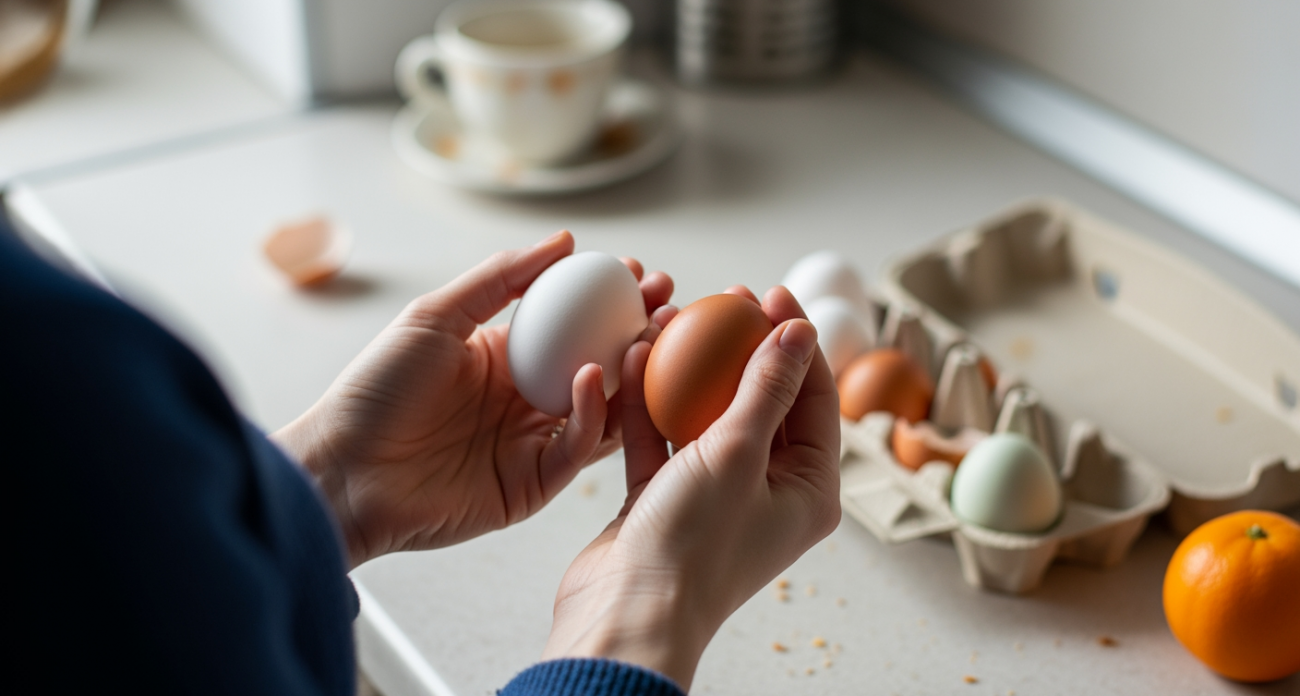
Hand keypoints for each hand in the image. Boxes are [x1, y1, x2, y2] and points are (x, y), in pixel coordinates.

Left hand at [271, 231, 674, 567]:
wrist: (343, 471)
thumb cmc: (375, 391)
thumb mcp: (436, 316)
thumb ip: (501, 279)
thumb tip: (564, 240)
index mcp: (504, 358)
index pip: (573, 324)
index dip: (611, 298)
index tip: (641, 272)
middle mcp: (525, 400)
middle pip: (599, 364)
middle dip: (640, 333)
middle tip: (669, 303)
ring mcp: (532, 444)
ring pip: (601, 408)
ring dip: (633, 374)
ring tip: (654, 336)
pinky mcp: (532, 486)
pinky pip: (577, 449)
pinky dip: (591, 414)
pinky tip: (590, 376)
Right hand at [541, 285, 840, 690]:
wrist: (623, 613)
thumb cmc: (693, 546)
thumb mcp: (738, 453)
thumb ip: (767, 388)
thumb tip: (799, 331)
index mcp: (808, 491)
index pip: (814, 399)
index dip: (795, 341)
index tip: (770, 295)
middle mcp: (767, 493)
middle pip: (760, 402)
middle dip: (740, 348)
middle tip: (725, 299)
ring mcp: (714, 496)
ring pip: (706, 417)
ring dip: (688, 371)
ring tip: (674, 318)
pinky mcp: (665, 500)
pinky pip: (663, 440)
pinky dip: (649, 404)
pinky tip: (637, 359)